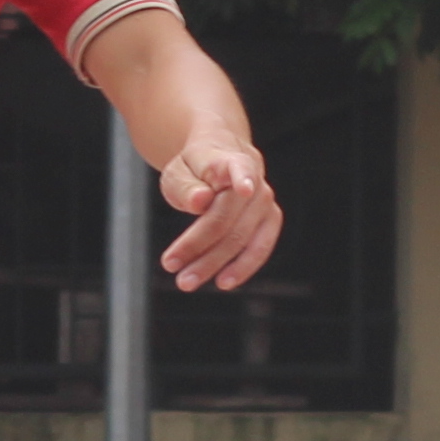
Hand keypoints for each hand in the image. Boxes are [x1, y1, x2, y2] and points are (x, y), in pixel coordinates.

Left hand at [159, 136, 281, 291]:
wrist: (221, 158)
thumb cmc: (195, 168)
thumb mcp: (178, 172)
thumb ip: (186, 187)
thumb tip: (200, 201)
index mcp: (229, 159)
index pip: (238, 167)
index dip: (242, 177)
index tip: (243, 188)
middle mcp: (254, 179)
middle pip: (227, 216)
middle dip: (197, 244)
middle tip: (169, 266)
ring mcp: (265, 200)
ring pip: (242, 237)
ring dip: (214, 262)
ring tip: (186, 282)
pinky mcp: (270, 219)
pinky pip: (261, 247)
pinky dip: (243, 267)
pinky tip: (223, 282)